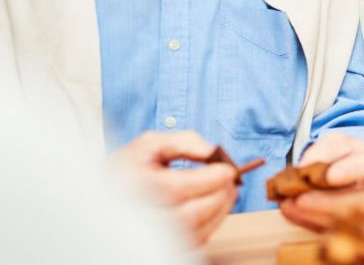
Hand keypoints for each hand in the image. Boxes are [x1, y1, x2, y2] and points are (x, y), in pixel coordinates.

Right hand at [114, 131, 237, 243]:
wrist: (105, 195)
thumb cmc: (131, 168)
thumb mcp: (150, 144)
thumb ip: (184, 142)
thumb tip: (213, 153)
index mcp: (131, 186)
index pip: (175, 189)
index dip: (208, 179)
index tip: (228, 169)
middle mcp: (136, 216)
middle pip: (189, 215)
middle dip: (219, 195)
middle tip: (232, 179)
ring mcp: (148, 236)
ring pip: (196, 232)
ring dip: (221, 209)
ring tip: (227, 190)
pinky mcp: (161, 248)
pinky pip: (196, 240)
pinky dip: (214, 221)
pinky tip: (215, 204)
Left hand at [280, 133, 363, 231]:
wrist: (355, 172)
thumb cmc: (350, 155)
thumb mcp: (340, 141)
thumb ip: (326, 150)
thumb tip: (307, 167)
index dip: (352, 171)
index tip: (330, 176)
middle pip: (360, 202)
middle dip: (327, 202)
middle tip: (300, 198)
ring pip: (344, 222)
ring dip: (313, 214)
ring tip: (289, 204)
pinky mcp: (353, 230)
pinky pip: (330, 231)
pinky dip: (307, 221)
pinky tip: (290, 211)